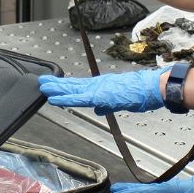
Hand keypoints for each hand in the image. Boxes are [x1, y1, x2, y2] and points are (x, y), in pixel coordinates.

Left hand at [38, 68, 167, 114]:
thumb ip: (106, 105)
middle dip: (56, 85)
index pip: (79, 86)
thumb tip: (98, 109)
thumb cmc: (140, 93)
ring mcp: (97, 89)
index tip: (54, 85)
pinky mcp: (99, 95)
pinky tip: (54, 99)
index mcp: (101, 86)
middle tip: (42, 82)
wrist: (151, 88)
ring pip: (72, 89)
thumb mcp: (120, 101)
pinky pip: (78, 98)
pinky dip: (65, 99)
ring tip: (43, 87)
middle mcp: (97, 85)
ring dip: (57, 89)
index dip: (66, 86)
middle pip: (72, 85)